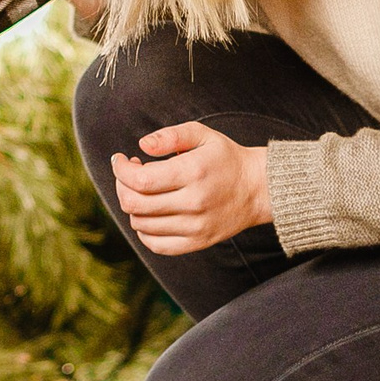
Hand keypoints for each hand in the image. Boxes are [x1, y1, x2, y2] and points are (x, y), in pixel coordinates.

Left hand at [112, 121, 272, 255]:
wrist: (258, 188)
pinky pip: (156, 245)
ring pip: (141, 224)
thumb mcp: (202, 135)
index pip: (140, 180)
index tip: (120, 160)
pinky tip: (149, 213)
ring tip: (142, 191)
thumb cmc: (225, 158)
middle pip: (135, 204)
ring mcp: (196, 226)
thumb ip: (171, 135)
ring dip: (132, 206)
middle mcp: (194, 202)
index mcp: (193, 172)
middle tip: (129, 174)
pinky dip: (143, 230)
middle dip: (122, 186)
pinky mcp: (198, 242)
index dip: (121, 170)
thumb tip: (142, 145)